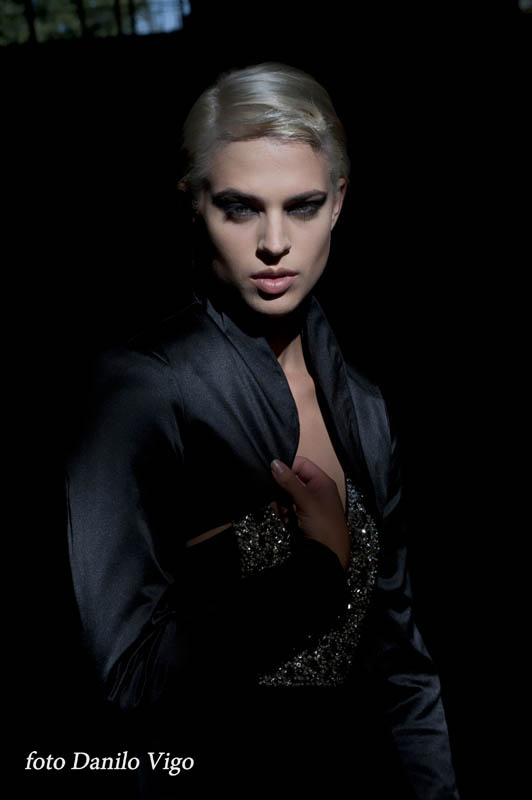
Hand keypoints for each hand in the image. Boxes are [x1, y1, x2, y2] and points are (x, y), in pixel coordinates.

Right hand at [270, 456, 349, 570]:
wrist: (328, 556)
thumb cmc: (323, 525)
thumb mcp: (306, 500)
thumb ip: (289, 481)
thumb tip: (274, 462)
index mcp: (322, 482)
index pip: (302, 464)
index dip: (287, 466)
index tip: (272, 472)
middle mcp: (315, 491)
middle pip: (292, 480)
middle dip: (282, 490)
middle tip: (277, 498)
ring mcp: (308, 505)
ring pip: (287, 496)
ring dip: (282, 503)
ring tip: (283, 513)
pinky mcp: (302, 518)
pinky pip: (288, 509)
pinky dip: (284, 514)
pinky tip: (285, 521)